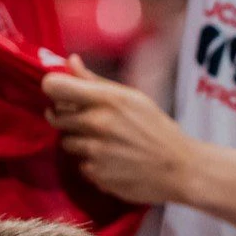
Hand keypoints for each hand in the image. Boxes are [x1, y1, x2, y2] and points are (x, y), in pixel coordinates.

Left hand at [44, 55, 199, 204]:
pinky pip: (81, 165)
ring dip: (81, 142)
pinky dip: (93, 164)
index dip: (54, 89)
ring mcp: (94, 150)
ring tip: (107, 145)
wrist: (181, 169)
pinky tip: (113, 162)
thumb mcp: (134, 99)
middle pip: (55, 116)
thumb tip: (69, 61)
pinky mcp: (96, 174)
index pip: (54, 86)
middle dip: (68, 118)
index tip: (62, 95)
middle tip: (91, 123)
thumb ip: (97, 82)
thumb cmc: (159, 130)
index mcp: (107, 99)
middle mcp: (96, 123)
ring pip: (66, 142)